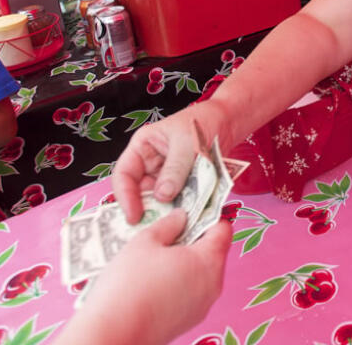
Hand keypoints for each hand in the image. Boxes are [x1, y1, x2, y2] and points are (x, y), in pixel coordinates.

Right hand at [56, 210, 231, 344]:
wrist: (113, 334)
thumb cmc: (129, 284)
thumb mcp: (145, 242)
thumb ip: (169, 224)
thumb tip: (181, 217)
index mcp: (209, 261)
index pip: (223, 229)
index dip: (207, 216)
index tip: (189, 210)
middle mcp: (213, 286)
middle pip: (212, 252)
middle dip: (192, 240)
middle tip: (166, 234)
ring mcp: (202, 307)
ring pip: (200, 274)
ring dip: (184, 263)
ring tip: (154, 259)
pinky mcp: (187, 322)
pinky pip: (189, 294)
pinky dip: (177, 283)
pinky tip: (151, 282)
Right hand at [111, 102, 224, 223]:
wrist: (227, 122)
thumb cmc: (203, 123)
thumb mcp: (187, 144)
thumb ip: (175, 169)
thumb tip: (162, 196)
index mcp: (141, 148)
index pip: (124, 175)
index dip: (125, 196)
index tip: (134, 216)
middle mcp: (148, 164)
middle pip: (139, 192)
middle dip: (145, 210)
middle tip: (152, 229)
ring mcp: (164, 176)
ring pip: (157, 200)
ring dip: (163, 213)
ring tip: (170, 228)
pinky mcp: (180, 185)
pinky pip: (174, 200)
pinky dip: (178, 210)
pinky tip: (183, 221)